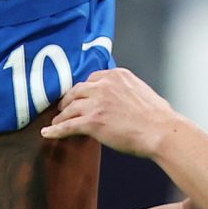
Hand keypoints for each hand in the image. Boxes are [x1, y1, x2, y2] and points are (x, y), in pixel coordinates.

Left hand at [43, 67, 181, 159]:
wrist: (161, 131)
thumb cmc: (158, 117)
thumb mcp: (141, 91)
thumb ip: (124, 90)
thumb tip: (119, 100)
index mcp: (116, 75)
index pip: (91, 79)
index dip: (83, 90)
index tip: (80, 97)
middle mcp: (103, 85)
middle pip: (76, 91)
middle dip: (68, 100)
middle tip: (63, 108)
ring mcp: (96, 103)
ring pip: (70, 108)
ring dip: (61, 116)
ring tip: (56, 122)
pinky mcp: (91, 121)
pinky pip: (67, 126)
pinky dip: (55, 130)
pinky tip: (47, 133)